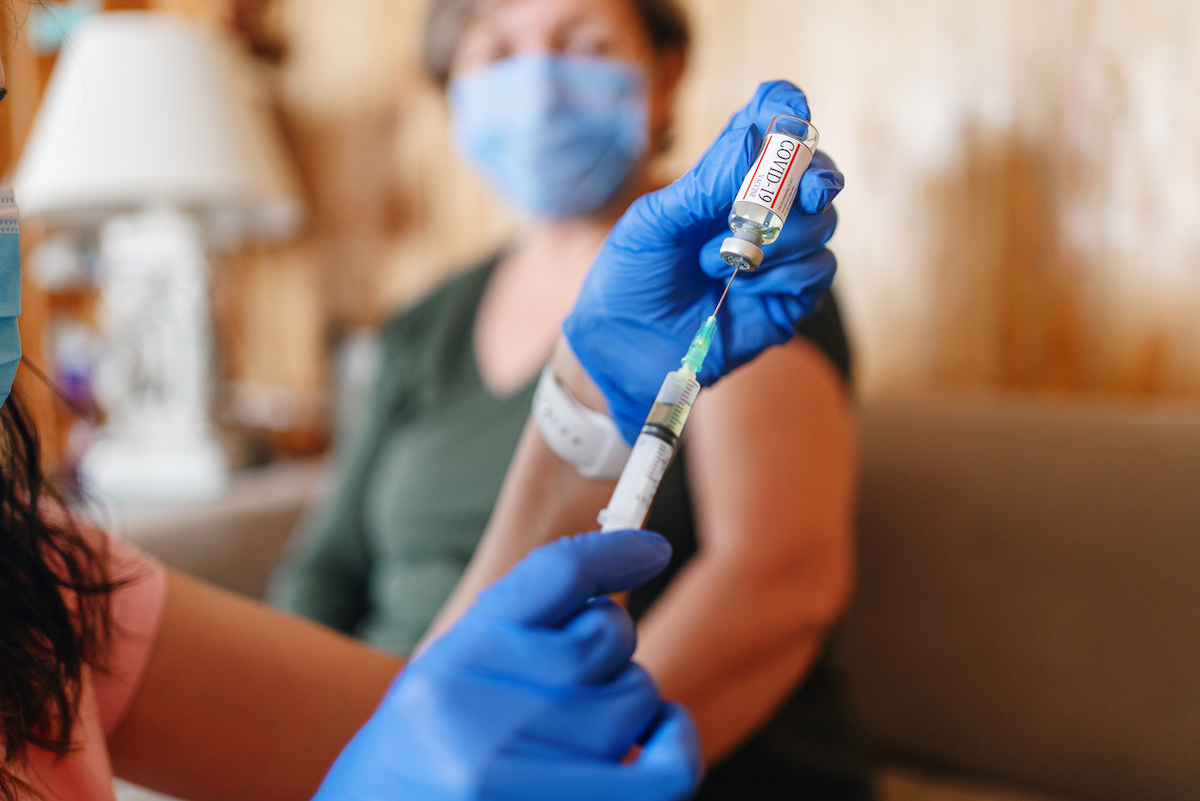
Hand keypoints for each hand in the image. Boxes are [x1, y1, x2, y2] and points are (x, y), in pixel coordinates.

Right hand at [312, 530, 701, 800]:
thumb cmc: (419, 757)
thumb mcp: (446, 675)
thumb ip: (516, 630)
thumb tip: (604, 592)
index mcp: (456, 657)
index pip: (556, 575)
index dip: (615, 550)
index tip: (649, 548)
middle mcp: (482, 708)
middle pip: (606, 634)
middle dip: (612, 646)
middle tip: (585, 676)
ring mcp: (521, 770)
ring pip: (637, 694)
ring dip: (630, 703)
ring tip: (585, 730)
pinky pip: (669, 767)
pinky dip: (675, 741)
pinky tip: (655, 737)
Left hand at [562, 80, 843, 442]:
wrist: (623, 349)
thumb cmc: (630, 278)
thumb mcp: (654, 221)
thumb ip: (706, 182)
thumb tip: (756, 139)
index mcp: (724, 174)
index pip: (772, 120)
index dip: (788, 106)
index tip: (790, 114)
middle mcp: (762, 206)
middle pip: (817, 169)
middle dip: (810, 176)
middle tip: (797, 193)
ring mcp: (781, 251)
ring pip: (822, 221)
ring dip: (773, 239)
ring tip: (717, 262)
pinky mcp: (791, 296)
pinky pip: (820, 269)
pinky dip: (784, 275)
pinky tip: (745, 289)